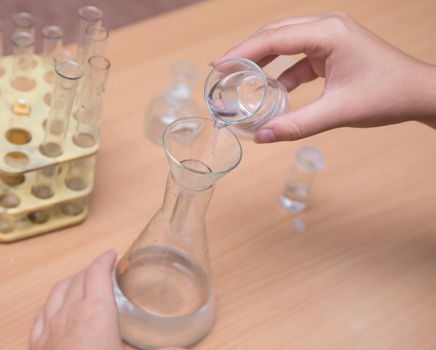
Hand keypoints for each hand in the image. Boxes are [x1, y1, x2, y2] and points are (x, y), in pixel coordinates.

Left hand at [30, 250, 184, 349]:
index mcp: (96, 312)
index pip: (97, 273)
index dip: (104, 260)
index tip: (111, 255)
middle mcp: (71, 312)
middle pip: (78, 279)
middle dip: (90, 270)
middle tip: (102, 271)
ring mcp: (50, 328)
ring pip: (57, 292)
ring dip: (70, 282)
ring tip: (79, 282)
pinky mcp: (37, 344)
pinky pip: (41, 314)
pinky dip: (50, 304)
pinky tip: (53, 308)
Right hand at [212, 12, 435, 142]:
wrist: (420, 93)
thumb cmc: (387, 95)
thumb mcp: (337, 112)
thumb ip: (296, 124)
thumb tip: (261, 137)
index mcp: (329, 33)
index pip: (274, 38)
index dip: (242, 52)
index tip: (218, 66)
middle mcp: (327, 27)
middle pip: (275, 34)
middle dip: (247, 52)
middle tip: (222, 70)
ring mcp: (330, 37)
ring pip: (285, 43)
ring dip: (263, 60)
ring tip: (239, 78)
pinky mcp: (332, 50)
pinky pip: (299, 57)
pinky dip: (283, 72)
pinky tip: (271, 88)